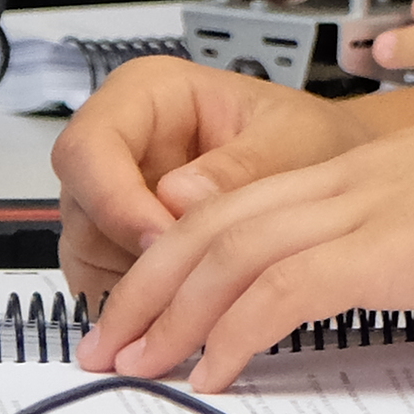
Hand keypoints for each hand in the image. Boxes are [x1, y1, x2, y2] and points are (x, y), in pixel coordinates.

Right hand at [49, 55, 356, 295]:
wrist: (331, 167)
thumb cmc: (310, 139)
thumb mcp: (294, 139)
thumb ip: (243, 164)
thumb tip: (178, 195)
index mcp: (146, 95)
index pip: (90, 147)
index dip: (115, 199)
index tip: (164, 240)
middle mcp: (119, 147)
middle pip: (82, 209)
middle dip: (132, 256)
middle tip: (189, 293)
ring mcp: (115, 200)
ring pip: (90, 256)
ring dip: (140, 292)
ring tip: (203, 306)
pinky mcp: (122, 247)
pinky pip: (109, 286)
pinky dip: (146, 311)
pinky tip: (191, 318)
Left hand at [72, 94, 413, 386]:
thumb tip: (412, 273)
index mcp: (367, 166)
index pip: (242, 202)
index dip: (178, 252)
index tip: (149, 301)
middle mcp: (352, 178)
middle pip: (211, 224)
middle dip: (145, 287)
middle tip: (108, 342)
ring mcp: (365, 209)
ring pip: (228, 255)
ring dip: (170, 316)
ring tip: (136, 365)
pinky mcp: (385, 249)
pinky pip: (282, 292)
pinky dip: (235, 335)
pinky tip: (214, 371)